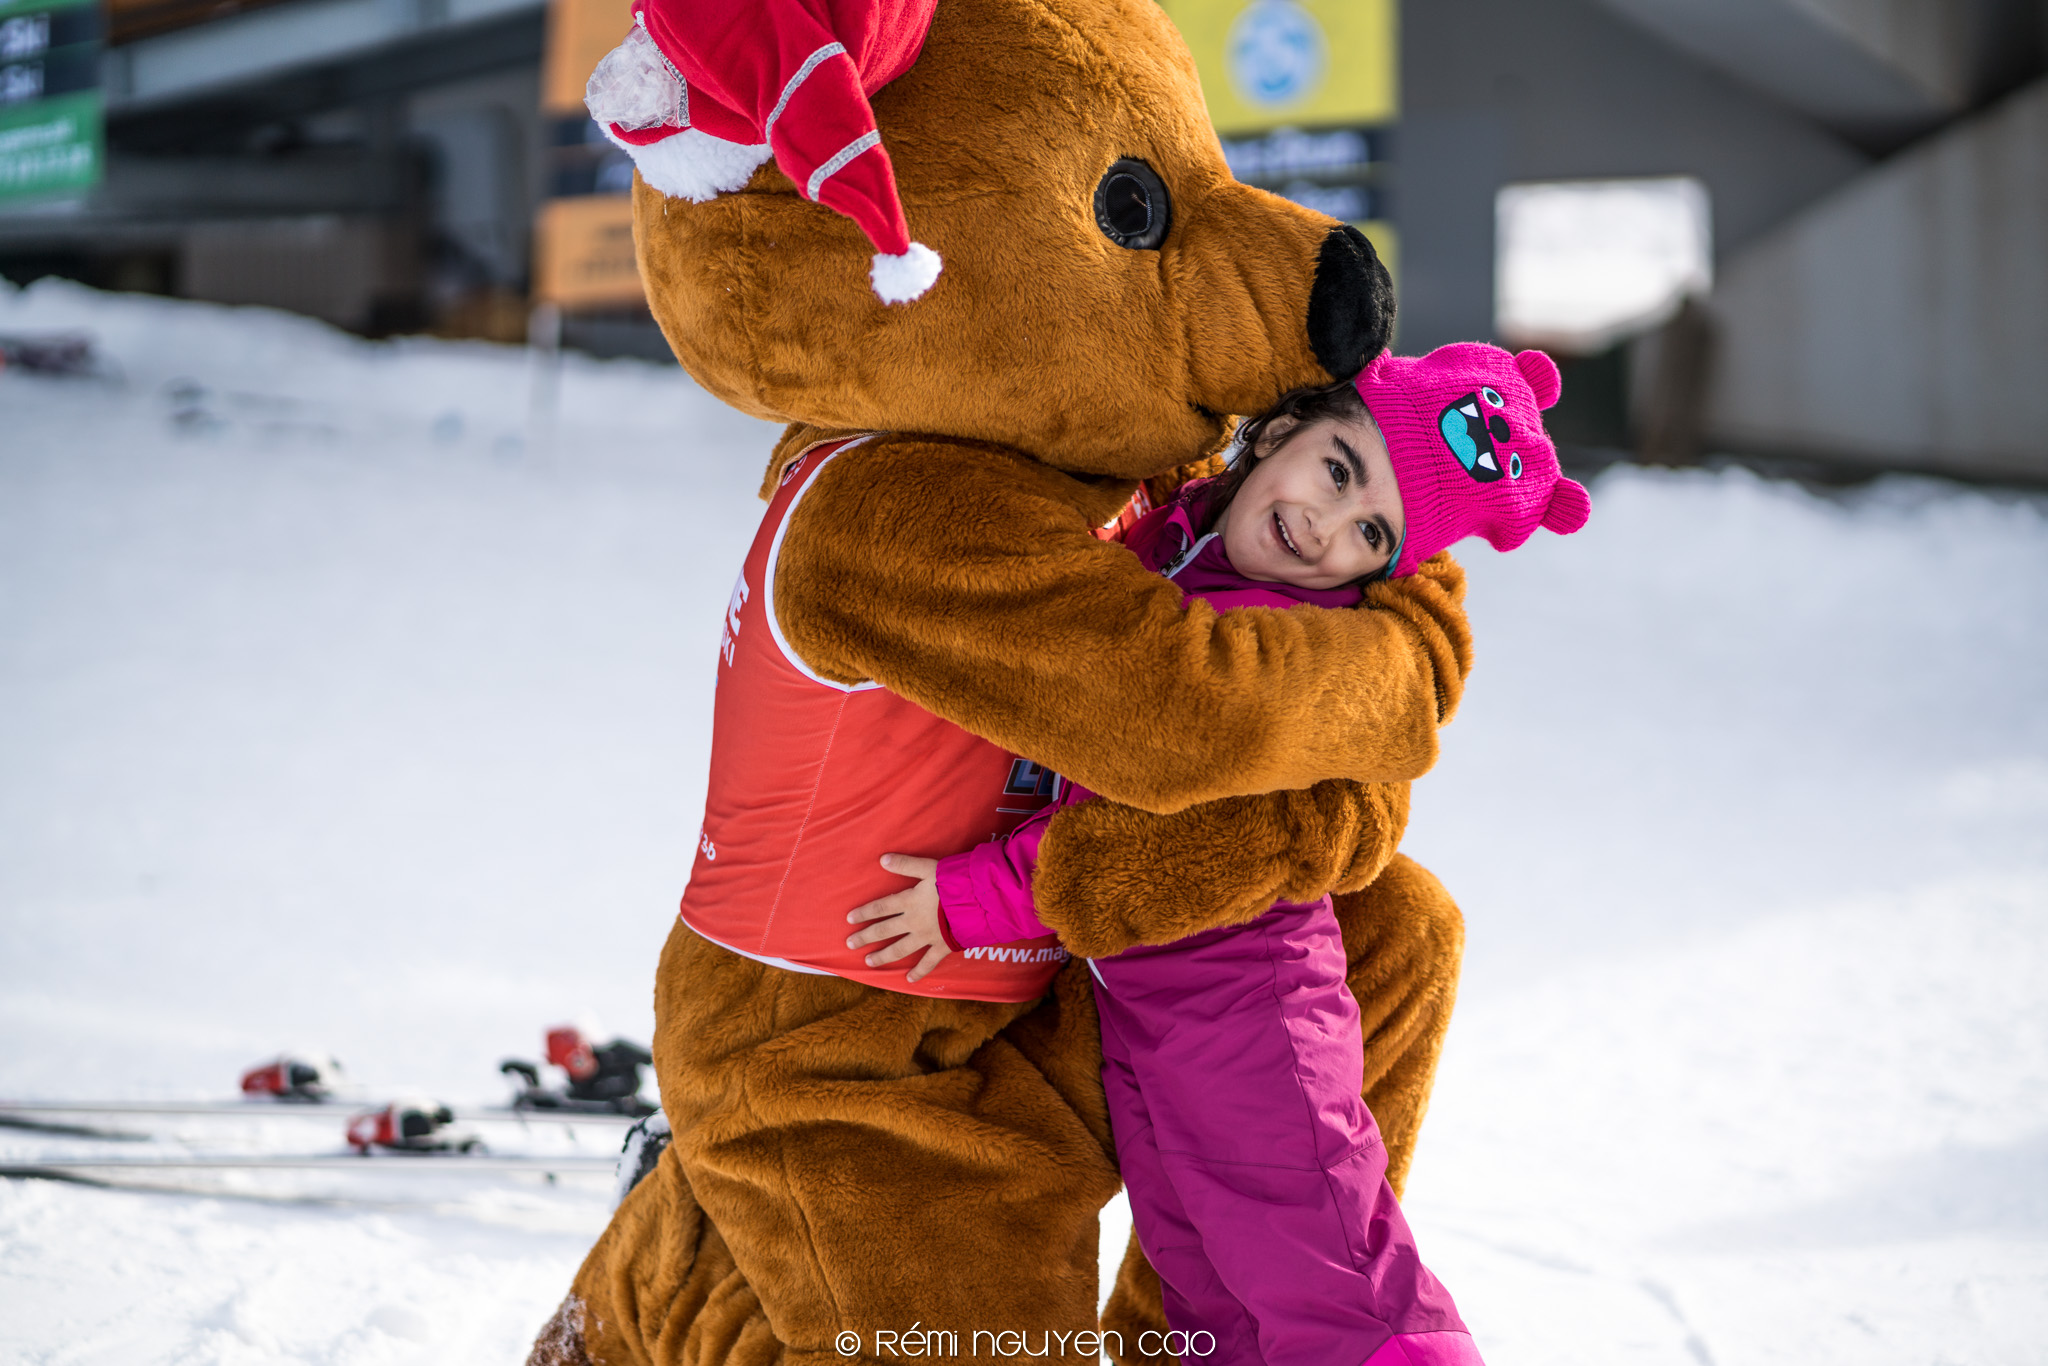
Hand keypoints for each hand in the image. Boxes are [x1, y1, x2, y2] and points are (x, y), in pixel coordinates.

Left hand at [846, 854, 951, 983]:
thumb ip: (906, 864)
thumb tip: (882, 859)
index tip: (849, 919)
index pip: (880, 907)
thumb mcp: (929, 867)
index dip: (864, 912)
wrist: (978, 902)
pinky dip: (919, 972)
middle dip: (866, 937)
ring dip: (883, 956)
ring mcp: (927, 936)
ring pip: (900, 949)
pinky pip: (928, 962)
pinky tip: (909, 979)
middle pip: (884, 930)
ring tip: (869, 962)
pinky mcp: (942, 946)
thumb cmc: (954, 881)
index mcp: (909, 901)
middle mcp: (913, 921)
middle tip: (850, 944)